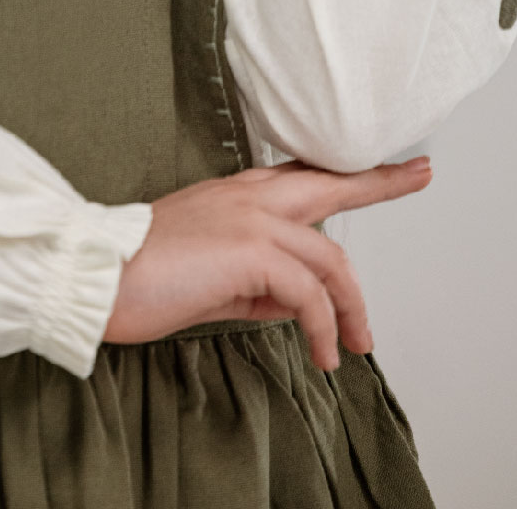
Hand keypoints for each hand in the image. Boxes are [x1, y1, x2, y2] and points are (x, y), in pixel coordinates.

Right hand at [103, 156, 432, 369]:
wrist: (98, 274)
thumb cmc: (142, 275)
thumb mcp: (213, 275)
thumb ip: (256, 278)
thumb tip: (294, 302)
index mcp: (235, 193)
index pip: (300, 176)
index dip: (342, 174)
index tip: (379, 165)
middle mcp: (249, 195)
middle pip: (330, 183)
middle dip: (379, 181)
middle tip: (418, 174)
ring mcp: (252, 218)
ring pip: (330, 257)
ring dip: (352, 307)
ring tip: (357, 343)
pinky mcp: (252, 251)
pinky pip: (310, 293)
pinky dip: (324, 327)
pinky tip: (323, 352)